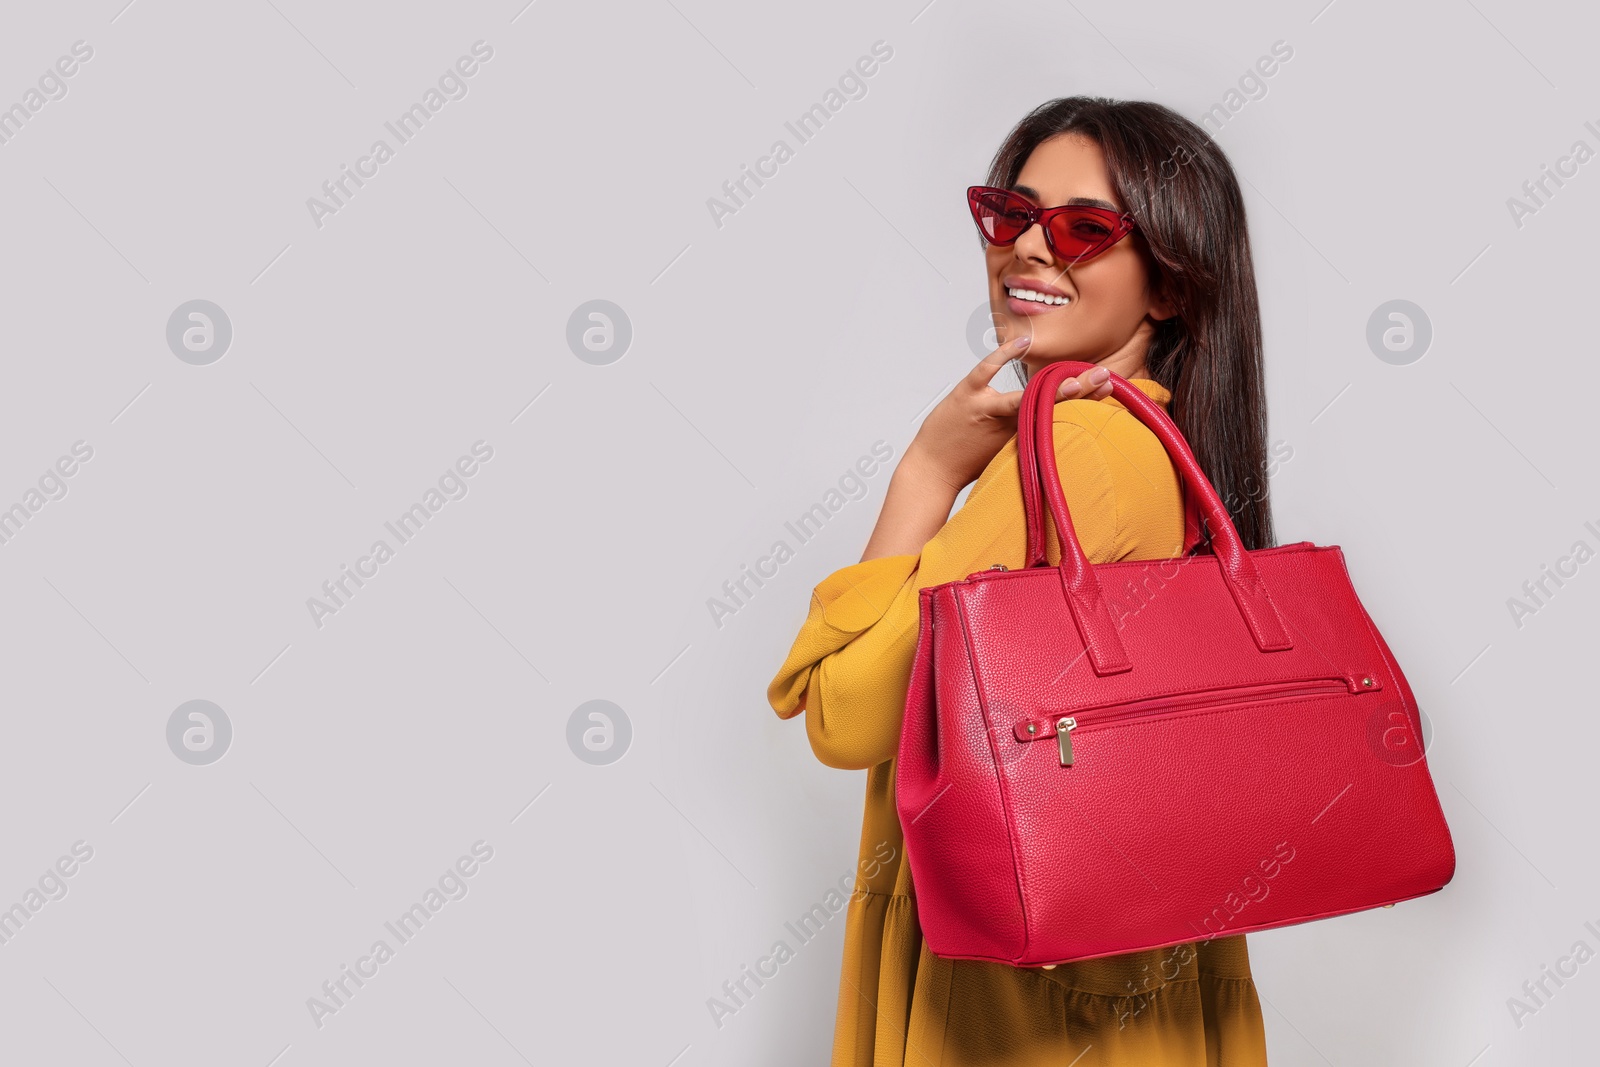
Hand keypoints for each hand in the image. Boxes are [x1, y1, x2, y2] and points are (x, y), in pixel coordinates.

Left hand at [905, 336, 1113, 491]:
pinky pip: (987, 371)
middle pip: (1050, 406)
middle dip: (1080, 393)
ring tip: (1079, 375)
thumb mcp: (1007, 452)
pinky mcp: (967, 396)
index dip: (1085, 400)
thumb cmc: (969, 461)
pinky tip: (1022, 343)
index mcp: (1021, 433)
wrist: (931, 471)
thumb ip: (1030, 434)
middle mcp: (1008, 421)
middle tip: (1106, 380)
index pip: (1059, 413)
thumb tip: (1055, 419)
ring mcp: (987, 406)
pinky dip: (1003, 355)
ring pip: (1026, 395)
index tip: (1109, 388)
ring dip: (1054, 386)